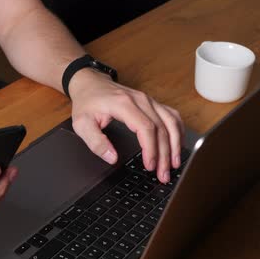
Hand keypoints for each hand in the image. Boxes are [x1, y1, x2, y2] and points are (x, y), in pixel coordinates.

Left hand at [69, 69, 183, 182]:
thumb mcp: (82, 124)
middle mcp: (140, 100)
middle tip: (163, 174)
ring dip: (175, 144)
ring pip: (171, 122)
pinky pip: (171, 115)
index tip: (150, 166)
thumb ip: (96, 142)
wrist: (90, 83)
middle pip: (161, 128)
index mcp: (124, 104)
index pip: (146, 128)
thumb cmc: (87, 102)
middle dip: (165, 154)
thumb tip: (112, 158)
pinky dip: (178, 131)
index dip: (151, 149)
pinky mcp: (152, 103)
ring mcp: (148, 100)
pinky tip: (177, 145)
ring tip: (175, 164)